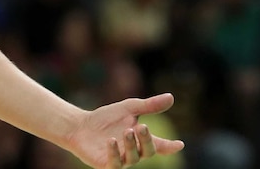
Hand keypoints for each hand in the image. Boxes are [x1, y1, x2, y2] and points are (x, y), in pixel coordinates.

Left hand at [68, 93, 184, 168]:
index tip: (179, 144)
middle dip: (147, 140)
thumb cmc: (106, 118)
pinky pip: (114, 164)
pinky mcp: (106, 165)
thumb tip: (171, 97)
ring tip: (127, 131)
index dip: (169, 146)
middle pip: (148, 152)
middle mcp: (134, 152)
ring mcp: (121, 160)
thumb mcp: (128, 108)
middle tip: (142, 126)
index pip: (160, 145)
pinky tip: (111, 140)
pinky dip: (114, 152)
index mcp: (141, 139)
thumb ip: (149, 106)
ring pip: (133, 158)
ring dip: (131, 144)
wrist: (80, 125)